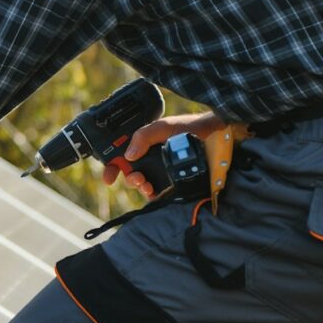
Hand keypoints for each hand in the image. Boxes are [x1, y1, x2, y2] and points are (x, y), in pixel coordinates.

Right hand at [102, 111, 225, 198]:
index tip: (109, 179)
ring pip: (142, 184)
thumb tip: (128, 156)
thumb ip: (142, 137)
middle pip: (129, 172)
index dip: (111, 168)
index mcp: (142, 144)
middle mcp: (149, 158)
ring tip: (146, 185)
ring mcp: (160, 171)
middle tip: (137, 178)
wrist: (213, 134)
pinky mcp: (173, 181)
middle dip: (129, 178)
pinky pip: (158, 192)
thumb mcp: (161, 127)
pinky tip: (155, 193)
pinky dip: (153, 195)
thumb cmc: (187, 127)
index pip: (120, 156)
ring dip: (140, 186)